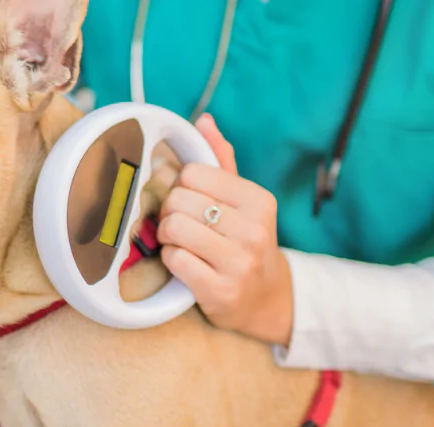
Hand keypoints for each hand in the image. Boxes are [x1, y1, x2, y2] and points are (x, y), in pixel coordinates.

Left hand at [156, 114, 293, 346]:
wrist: (266, 298)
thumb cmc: (245, 243)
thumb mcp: (243, 202)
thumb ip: (222, 161)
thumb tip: (203, 121)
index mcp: (259, 200)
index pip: (193, 173)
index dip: (182, 186)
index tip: (191, 202)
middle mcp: (253, 230)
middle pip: (178, 201)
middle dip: (170, 213)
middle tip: (181, 225)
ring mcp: (238, 262)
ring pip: (173, 229)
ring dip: (167, 238)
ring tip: (181, 244)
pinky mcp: (220, 290)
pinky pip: (174, 260)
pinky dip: (171, 261)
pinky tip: (185, 265)